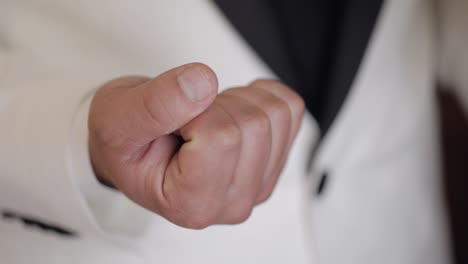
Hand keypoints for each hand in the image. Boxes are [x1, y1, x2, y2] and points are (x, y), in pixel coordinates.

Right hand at [89, 63, 304, 228]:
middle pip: (252, 124)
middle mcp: (232, 202)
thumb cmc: (127, 142)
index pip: (220, 137)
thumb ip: (154, 105)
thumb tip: (202, 83)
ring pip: (274, 113)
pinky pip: (289, 108)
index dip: (192, 111)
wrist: (141, 145)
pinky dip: (259, 95)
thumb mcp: (117, 119)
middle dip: (215, 104)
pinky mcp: (275, 162)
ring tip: (205, 118)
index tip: (172, 124)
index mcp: (190, 203)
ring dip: (236, 100)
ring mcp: (258, 184)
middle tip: (187, 121)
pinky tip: (230, 111)